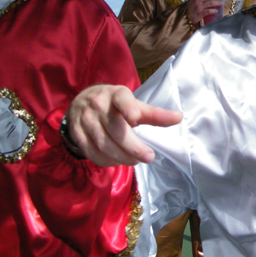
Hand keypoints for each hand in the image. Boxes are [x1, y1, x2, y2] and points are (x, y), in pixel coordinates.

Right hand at [65, 85, 182, 166]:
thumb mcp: (133, 104)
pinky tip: (117, 162)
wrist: (81, 102)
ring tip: (136, 160)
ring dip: (122, 157)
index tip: (135, 118)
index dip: (128, 108)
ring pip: (104, 144)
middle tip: (149, 157)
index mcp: (115, 94)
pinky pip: (92, 152)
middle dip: (133, 146)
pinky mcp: (76, 133)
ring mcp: (85, 120)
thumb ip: (154, 114)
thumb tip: (179, 118)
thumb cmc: (114, 104)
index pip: (122, 99)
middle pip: (116, 130)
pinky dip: (106, 160)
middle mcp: (98, 105)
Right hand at [186, 0, 224, 25]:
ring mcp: (198, 7)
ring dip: (218, 3)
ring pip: (211, 3)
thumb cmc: (191, 8)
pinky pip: (208, 11)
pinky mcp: (200, 13)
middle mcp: (197, 0)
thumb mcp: (193, 0)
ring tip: (221, 3)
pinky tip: (216, 11)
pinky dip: (213, 11)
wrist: (185, 17)